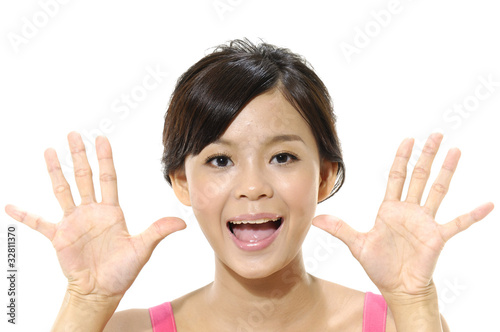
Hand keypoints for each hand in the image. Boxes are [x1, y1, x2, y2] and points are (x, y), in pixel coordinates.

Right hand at [5, 132, 185, 300]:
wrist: (101, 290)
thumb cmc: (122, 270)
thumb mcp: (142, 248)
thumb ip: (158, 231)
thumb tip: (182, 222)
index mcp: (111, 211)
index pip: (108, 178)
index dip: (105, 158)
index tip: (101, 138)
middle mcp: (91, 211)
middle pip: (84, 177)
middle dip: (78, 156)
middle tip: (73, 134)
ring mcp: (73, 222)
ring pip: (62, 191)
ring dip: (54, 171)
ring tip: (48, 151)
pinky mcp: (58, 237)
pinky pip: (38, 223)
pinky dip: (24, 215)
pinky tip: (10, 206)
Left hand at [313, 133, 493, 296]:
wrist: (397, 287)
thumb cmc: (380, 265)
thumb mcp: (357, 244)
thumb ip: (339, 229)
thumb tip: (316, 219)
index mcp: (390, 209)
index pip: (397, 176)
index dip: (402, 158)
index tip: (408, 139)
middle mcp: (409, 211)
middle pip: (420, 177)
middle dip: (426, 155)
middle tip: (436, 135)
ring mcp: (425, 222)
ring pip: (438, 190)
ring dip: (446, 171)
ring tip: (455, 151)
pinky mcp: (437, 237)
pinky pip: (457, 223)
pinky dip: (472, 215)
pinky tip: (487, 204)